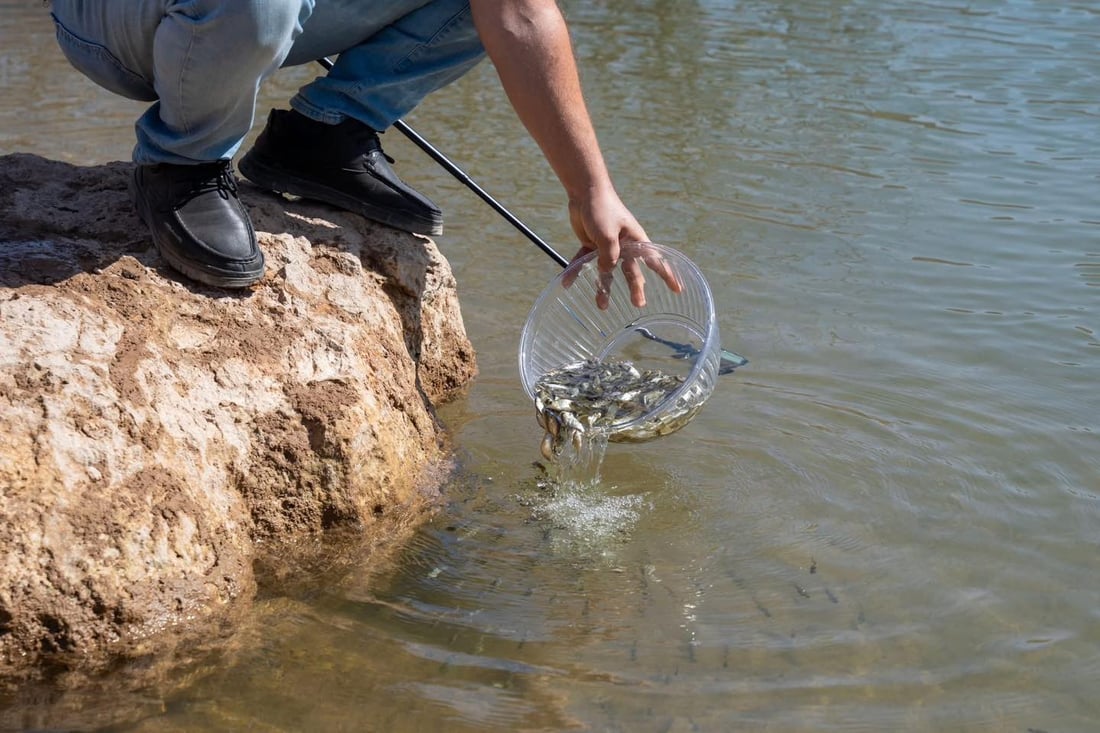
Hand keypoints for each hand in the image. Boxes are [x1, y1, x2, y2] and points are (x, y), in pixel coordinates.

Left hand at [566, 189, 682, 308]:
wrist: (585, 191)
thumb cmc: (602, 210)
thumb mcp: (607, 236)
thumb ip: (609, 257)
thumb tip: (606, 273)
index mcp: (636, 241)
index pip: (655, 261)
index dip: (667, 275)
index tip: (678, 289)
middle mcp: (624, 246)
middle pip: (632, 271)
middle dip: (636, 288)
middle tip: (639, 304)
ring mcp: (607, 246)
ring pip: (607, 271)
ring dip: (604, 288)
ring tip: (601, 306)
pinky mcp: (591, 244)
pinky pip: (584, 262)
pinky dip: (576, 270)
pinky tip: (566, 282)